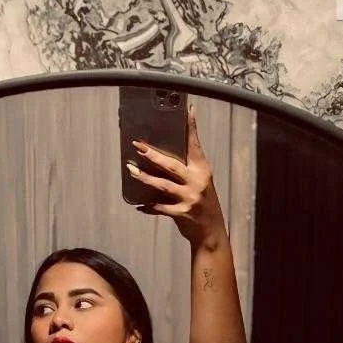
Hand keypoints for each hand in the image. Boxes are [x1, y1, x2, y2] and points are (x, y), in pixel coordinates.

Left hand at [127, 103, 227, 247]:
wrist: (211, 230)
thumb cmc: (202, 201)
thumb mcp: (201, 180)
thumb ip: (188, 166)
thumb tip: (168, 150)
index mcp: (202, 169)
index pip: (195, 145)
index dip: (191, 128)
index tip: (187, 111)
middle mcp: (197, 181)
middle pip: (172, 165)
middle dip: (153, 155)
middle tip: (138, 145)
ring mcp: (189, 198)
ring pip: (162, 185)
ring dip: (145, 177)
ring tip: (131, 170)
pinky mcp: (182, 214)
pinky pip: (160, 208)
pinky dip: (149, 206)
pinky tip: (139, 205)